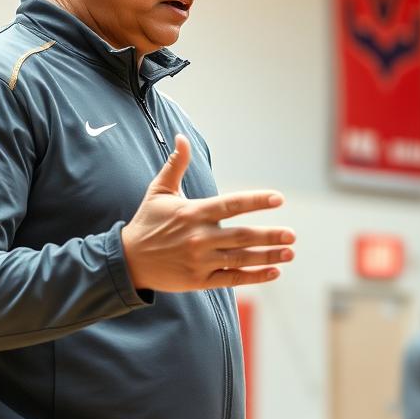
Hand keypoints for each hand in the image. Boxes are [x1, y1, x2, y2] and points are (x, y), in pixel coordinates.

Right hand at [121, 135, 294, 291]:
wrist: (128, 260)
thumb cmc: (147, 222)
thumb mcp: (158, 191)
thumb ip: (176, 164)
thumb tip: (182, 137)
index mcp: (193, 213)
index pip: (230, 205)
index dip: (255, 201)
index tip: (278, 199)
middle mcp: (198, 238)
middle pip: (241, 236)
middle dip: (269, 236)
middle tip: (292, 235)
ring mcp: (199, 261)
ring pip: (240, 259)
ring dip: (267, 257)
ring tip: (289, 253)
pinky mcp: (198, 281)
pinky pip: (231, 279)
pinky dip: (253, 277)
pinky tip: (273, 272)